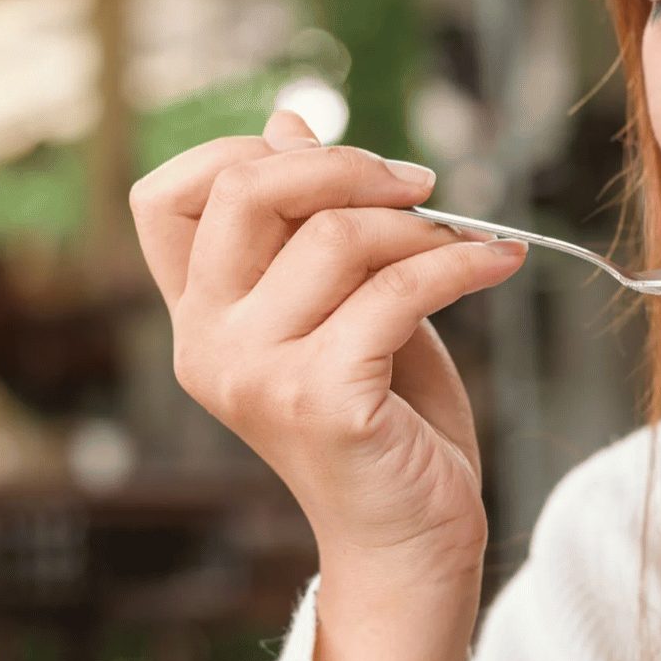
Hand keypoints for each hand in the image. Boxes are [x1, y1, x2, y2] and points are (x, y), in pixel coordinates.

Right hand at [129, 110, 526, 572]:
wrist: (411, 541)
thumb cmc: (384, 417)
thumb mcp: (343, 301)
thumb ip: (309, 223)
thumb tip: (287, 120)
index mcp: (200, 317)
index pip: (163, 199)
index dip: (240, 152)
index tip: (331, 159)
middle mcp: (206, 345)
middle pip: (244, 190)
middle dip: (344, 166)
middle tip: (418, 185)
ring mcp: (255, 375)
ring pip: (336, 235)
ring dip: (421, 226)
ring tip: (466, 243)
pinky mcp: (318, 400)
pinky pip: (398, 290)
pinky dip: (461, 263)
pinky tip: (497, 263)